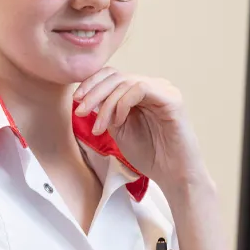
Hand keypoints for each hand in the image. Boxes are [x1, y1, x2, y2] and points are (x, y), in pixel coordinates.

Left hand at [72, 68, 206, 192]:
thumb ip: (105, 110)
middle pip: (115, 76)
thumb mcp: (118, 129)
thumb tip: (85, 96)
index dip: (91, 83)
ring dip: (106, 104)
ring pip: (125, 82)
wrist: (172, 174)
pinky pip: (140, 89)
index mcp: (139, 92)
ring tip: (100, 127)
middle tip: (81, 112)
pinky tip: (119, 122)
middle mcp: (152, 86)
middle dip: (93, 93)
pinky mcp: (172, 98)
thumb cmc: (149, 154)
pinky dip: (123, 104)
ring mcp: (163, 90)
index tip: (76, 100)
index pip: (111, 75)